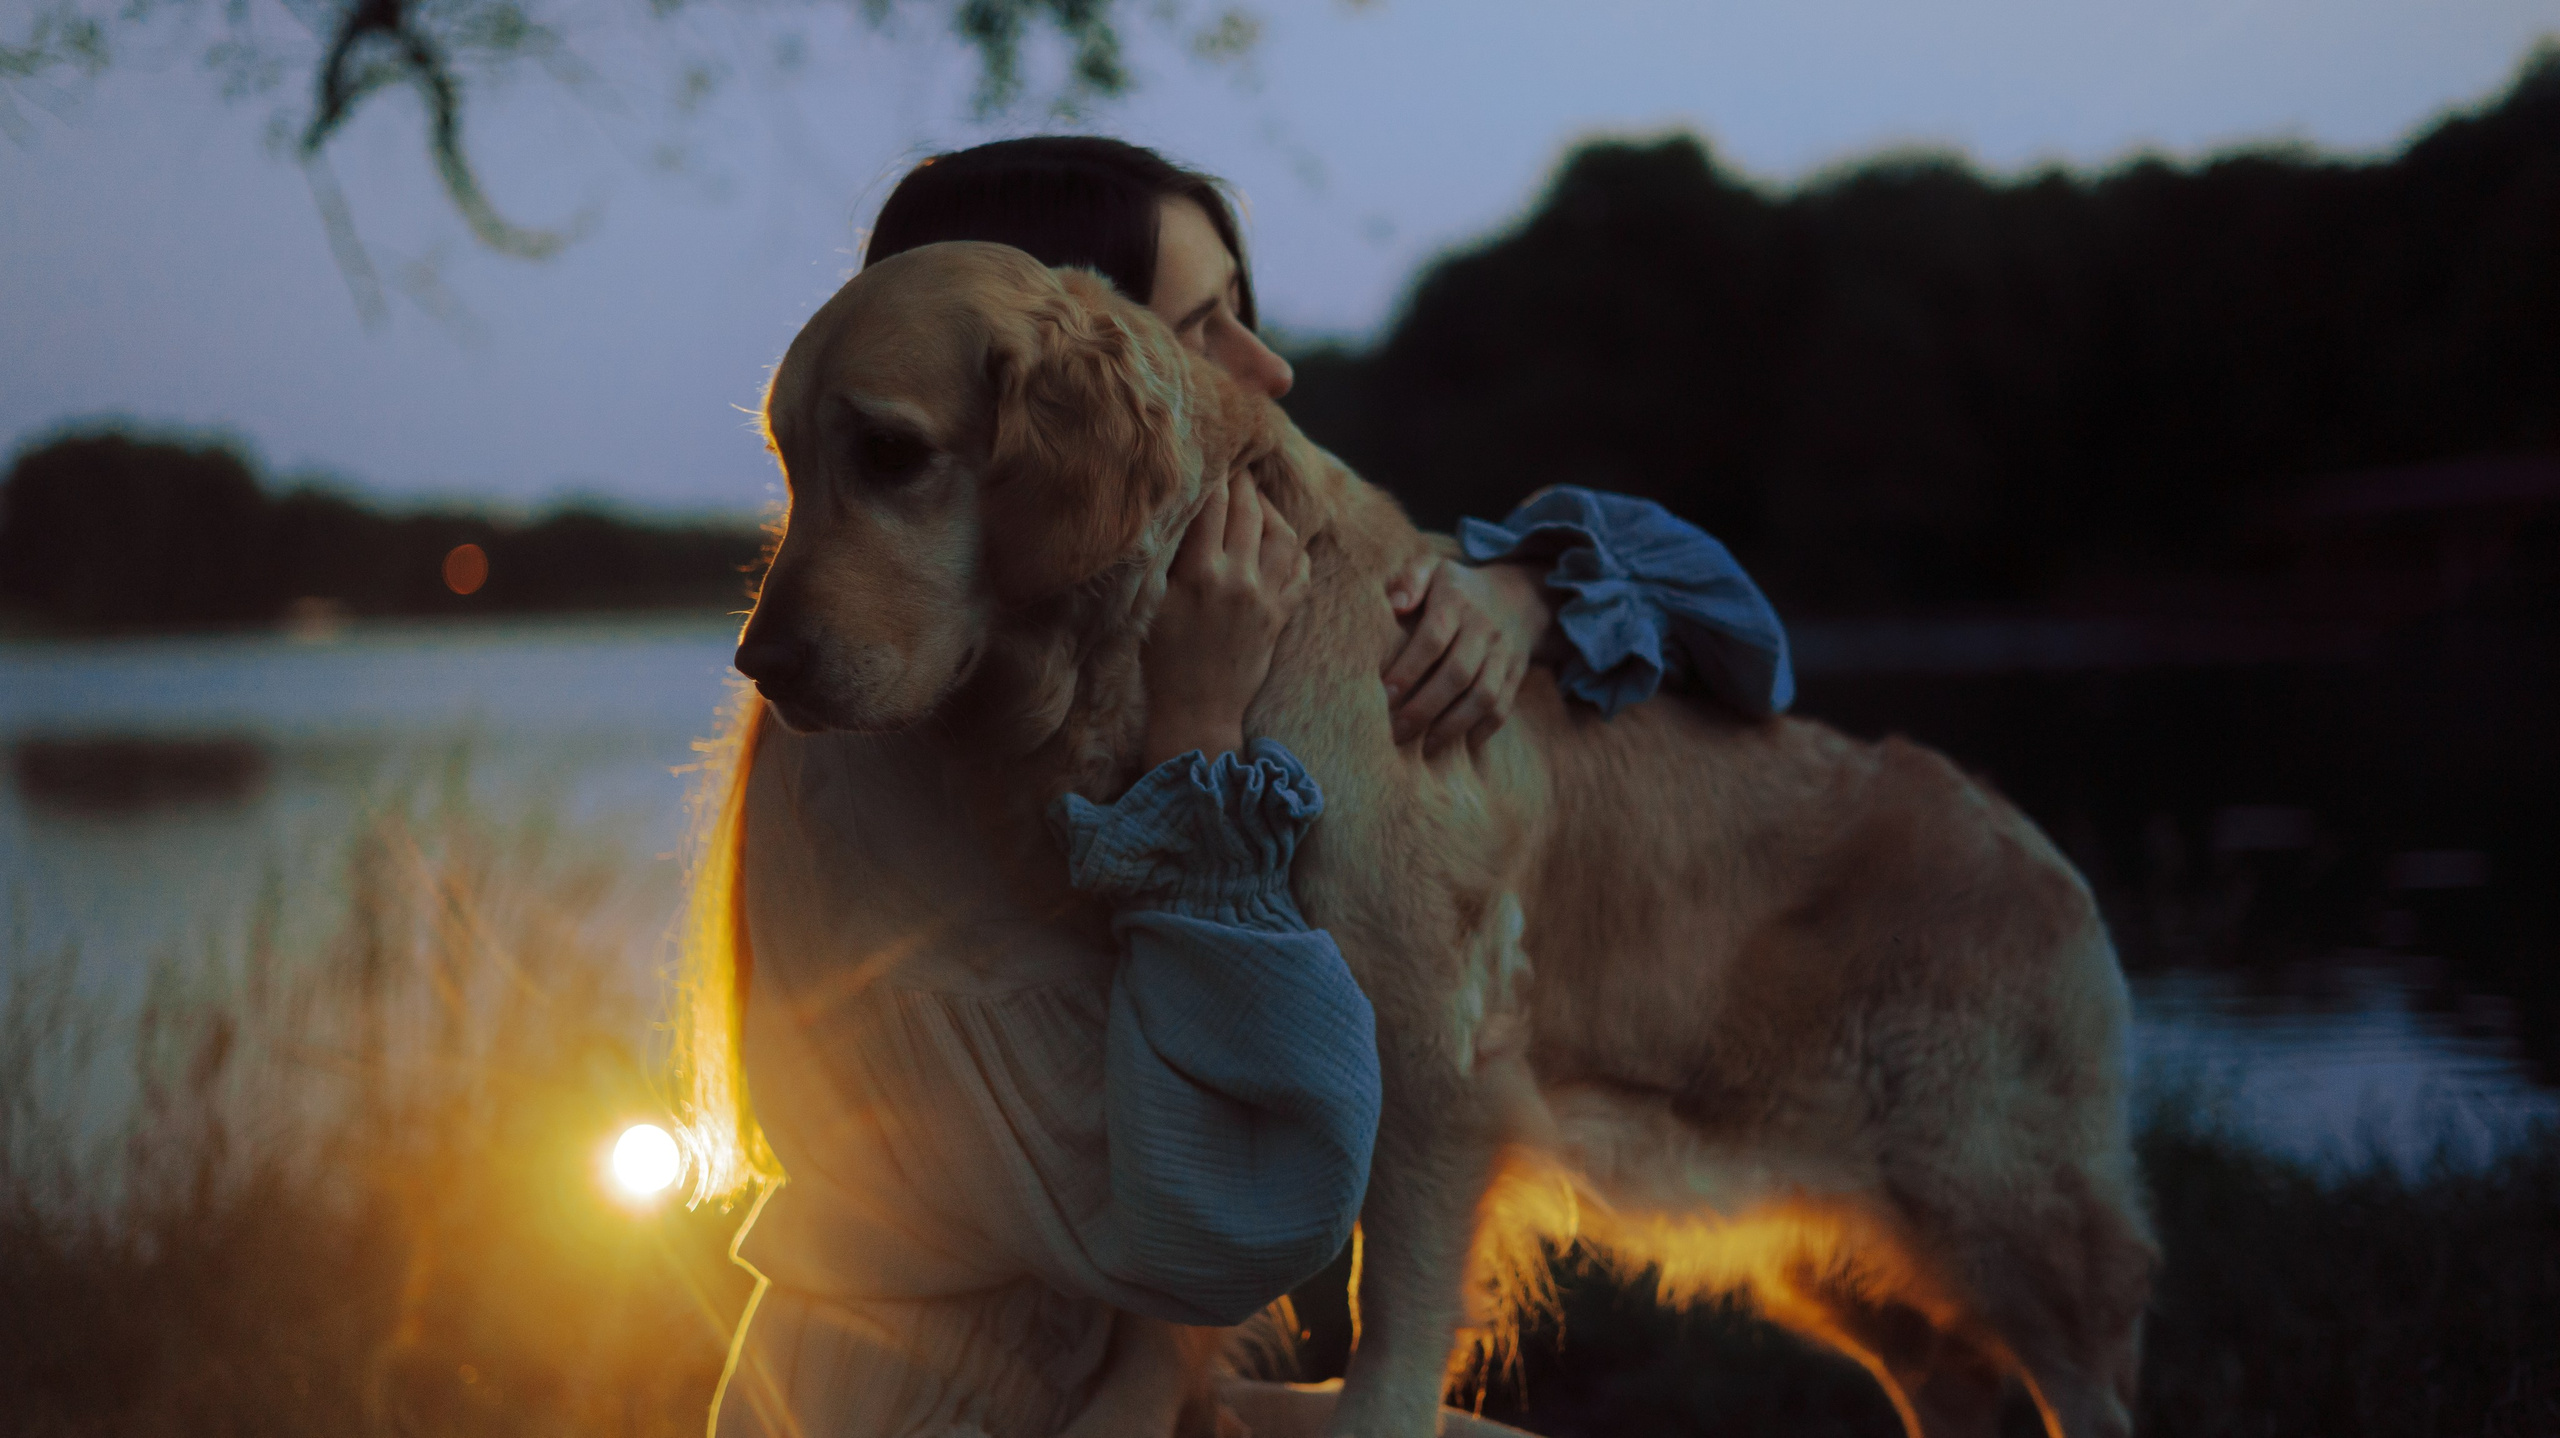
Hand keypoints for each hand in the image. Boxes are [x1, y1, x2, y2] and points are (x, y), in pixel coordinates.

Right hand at [1142, 476, 1310, 769]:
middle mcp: (1239, 580)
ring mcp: (1266, 598)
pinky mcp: (1282, 617)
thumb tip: (1176, 513)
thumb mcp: (1152, 605)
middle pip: (1249, 512)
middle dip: (1243, 483)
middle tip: (1238, 464)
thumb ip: (1168, 559)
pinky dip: (1295, 550)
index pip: (1212, 506)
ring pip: (1283, 536)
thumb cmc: (1162, 662)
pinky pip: (1302, 571)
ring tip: (1258, 500)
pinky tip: (1282, 541)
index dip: (1213, 476)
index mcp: (1200, 574)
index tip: (1212, 456)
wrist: (1196, 714)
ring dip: (1272, 511)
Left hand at [1381, 555, 1556, 753]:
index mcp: (1457, 601)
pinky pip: (1504, 706)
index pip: (1434, 638)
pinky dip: (1484, 729)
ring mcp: (1504, 654)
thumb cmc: (1457, 588)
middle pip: (1458, 674)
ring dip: (1453, 725)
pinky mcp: (1517, 674)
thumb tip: (1394, 604)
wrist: (1520, 597)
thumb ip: (1410, 580)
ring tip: (1425, 747)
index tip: (1385, 694)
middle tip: (1397, 731)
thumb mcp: (1433, 568)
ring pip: (1484, 696)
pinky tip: (1461, 744)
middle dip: (1425, 707)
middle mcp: (1484, 628)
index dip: (1410, 668)